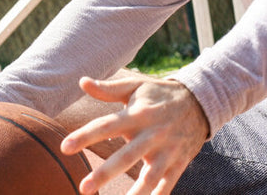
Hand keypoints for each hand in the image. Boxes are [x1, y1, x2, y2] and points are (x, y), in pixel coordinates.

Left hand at [60, 75, 208, 194]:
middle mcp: (152, 134)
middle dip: (105, 174)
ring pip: (149, 177)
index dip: (85, 136)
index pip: (107, 125)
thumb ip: (109, 88)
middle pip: (126, 157)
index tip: (65, 147)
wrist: (201, 102)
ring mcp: (167, 151)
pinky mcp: (178, 163)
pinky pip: (167, 185)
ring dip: (134, 194)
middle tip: (84, 188)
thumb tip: (82, 82)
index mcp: (138, 115)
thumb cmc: (160, 94)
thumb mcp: (136, 87)